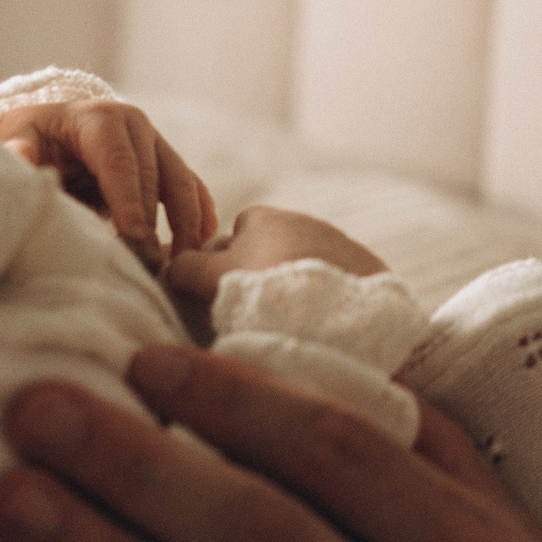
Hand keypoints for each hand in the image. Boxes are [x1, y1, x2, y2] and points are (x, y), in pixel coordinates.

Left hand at [0, 99, 216, 269]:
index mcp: (100, 118)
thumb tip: (20, 157)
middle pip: (154, 177)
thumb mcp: (19, 138)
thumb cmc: (33, 137)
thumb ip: (19, 152)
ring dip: (187, 223)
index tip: (137, 244)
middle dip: (154, 225)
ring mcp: (155, 141)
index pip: (121, 164)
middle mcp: (135, 124)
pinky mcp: (166, 159)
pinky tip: (202, 242)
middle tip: (151, 268)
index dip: (131, 205)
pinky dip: (199, 213)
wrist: (49, 126)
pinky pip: (191, 185)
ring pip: (181, 181)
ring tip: (182, 262)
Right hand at [164, 206, 389, 312]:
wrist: (339, 313)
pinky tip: (323, 324)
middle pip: (274, 249)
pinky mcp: (370, 271)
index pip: (237, 232)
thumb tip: (171, 267)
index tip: (225, 292)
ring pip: (306, 267)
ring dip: (297, 288)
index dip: (226, 262)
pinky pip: (338, 282)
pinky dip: (327, 299)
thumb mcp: (212, 278)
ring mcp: (341, 245)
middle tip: (256, 311)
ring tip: (291, 323)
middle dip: (264, 273)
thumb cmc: (264, 289)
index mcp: (265, 217)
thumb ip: (187, 268)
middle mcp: (306, 222)